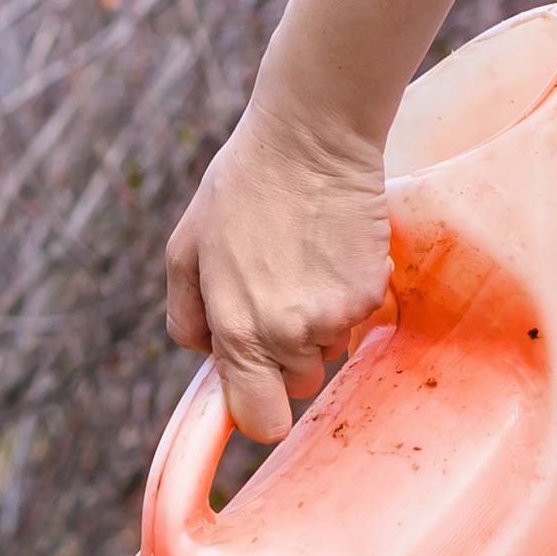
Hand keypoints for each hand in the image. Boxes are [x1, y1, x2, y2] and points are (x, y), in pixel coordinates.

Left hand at [163, 109, 391, 442]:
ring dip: (315, 323)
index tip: (256, 384)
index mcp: (239, 333)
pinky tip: (328, 250)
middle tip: (276, 296)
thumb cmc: (241, 188)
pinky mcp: (371, 292)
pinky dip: (344, 295)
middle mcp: (290, 335)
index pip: (260, 420)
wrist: (312, 135)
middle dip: (285, 356)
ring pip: (327, 350)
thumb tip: (208, 359)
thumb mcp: (185, 251)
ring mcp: (336, 316)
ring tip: (300, 263)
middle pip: (297, 386)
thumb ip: (186, 319)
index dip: (258, 409)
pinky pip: (356, 318)